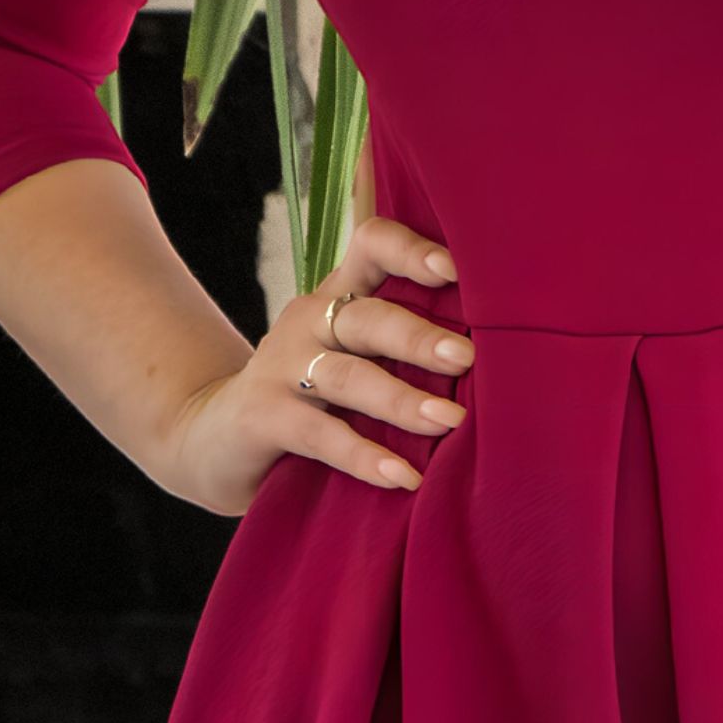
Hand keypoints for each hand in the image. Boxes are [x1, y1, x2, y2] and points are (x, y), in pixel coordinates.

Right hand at [157, 214, 469, 515]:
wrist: (215, 439)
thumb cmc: (312, 397)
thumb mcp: (352, 357)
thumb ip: (403, 347)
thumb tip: (506, 355)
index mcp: (338, 296)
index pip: (372, 245)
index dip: (412, 250)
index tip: (457, 269)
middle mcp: (309, 321)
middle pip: (367, 315)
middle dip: (418, 336)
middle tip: (468, 357)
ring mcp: (281, 366)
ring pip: (347, 375)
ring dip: (400, 398)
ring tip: (448, 421)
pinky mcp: (263, 416)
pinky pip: (319, 434)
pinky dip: (364, 455)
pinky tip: (403, 476)